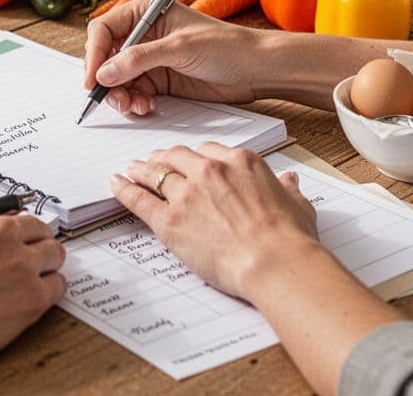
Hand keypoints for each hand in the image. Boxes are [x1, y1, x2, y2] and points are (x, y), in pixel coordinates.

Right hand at [0, 198, 66, 378]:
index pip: (1, 211)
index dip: (0, 230)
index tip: (1, 240)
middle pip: (34, 226)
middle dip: (30, 242)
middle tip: (26, 257)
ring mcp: (20, 261)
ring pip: (53, 251)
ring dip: (46, 263)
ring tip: (36, 277)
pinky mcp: (33, 293)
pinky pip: (58, 284)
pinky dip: (50, 291)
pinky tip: (37, 298)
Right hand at [84, 0, 266, 115]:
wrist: (255, 69)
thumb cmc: (225, 46)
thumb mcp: (179, 48)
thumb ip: (139, 59)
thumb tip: (104, 73)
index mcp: (146, 11)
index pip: (105, 30)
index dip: (95, 54)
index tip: (93, 79)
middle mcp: (144, 33)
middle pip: (107, 57)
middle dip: (108, 80)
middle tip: (117, 99)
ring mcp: (151, 58)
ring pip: (118, 79)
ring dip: (122, 95)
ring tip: (136, 107)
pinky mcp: (160, 79)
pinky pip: (135, 92)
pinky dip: (135, 102)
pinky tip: (146, 107)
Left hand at [109, 143, 318, 299]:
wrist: (274, 260)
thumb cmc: (289, 237)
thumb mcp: (297, 205)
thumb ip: (287, 188)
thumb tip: (289, 181)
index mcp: (240, 162)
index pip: (208, 151)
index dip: (195, 157)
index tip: (188, 161)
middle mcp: (210, 171)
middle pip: (177, 157)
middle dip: (164, 158)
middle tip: (154, 161)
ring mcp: (187, 193)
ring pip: (155, 173)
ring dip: (141, 170)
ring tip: (131, 169)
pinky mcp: (170, 220)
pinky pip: (139, 199)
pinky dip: (124, 189)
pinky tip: (116, 184)